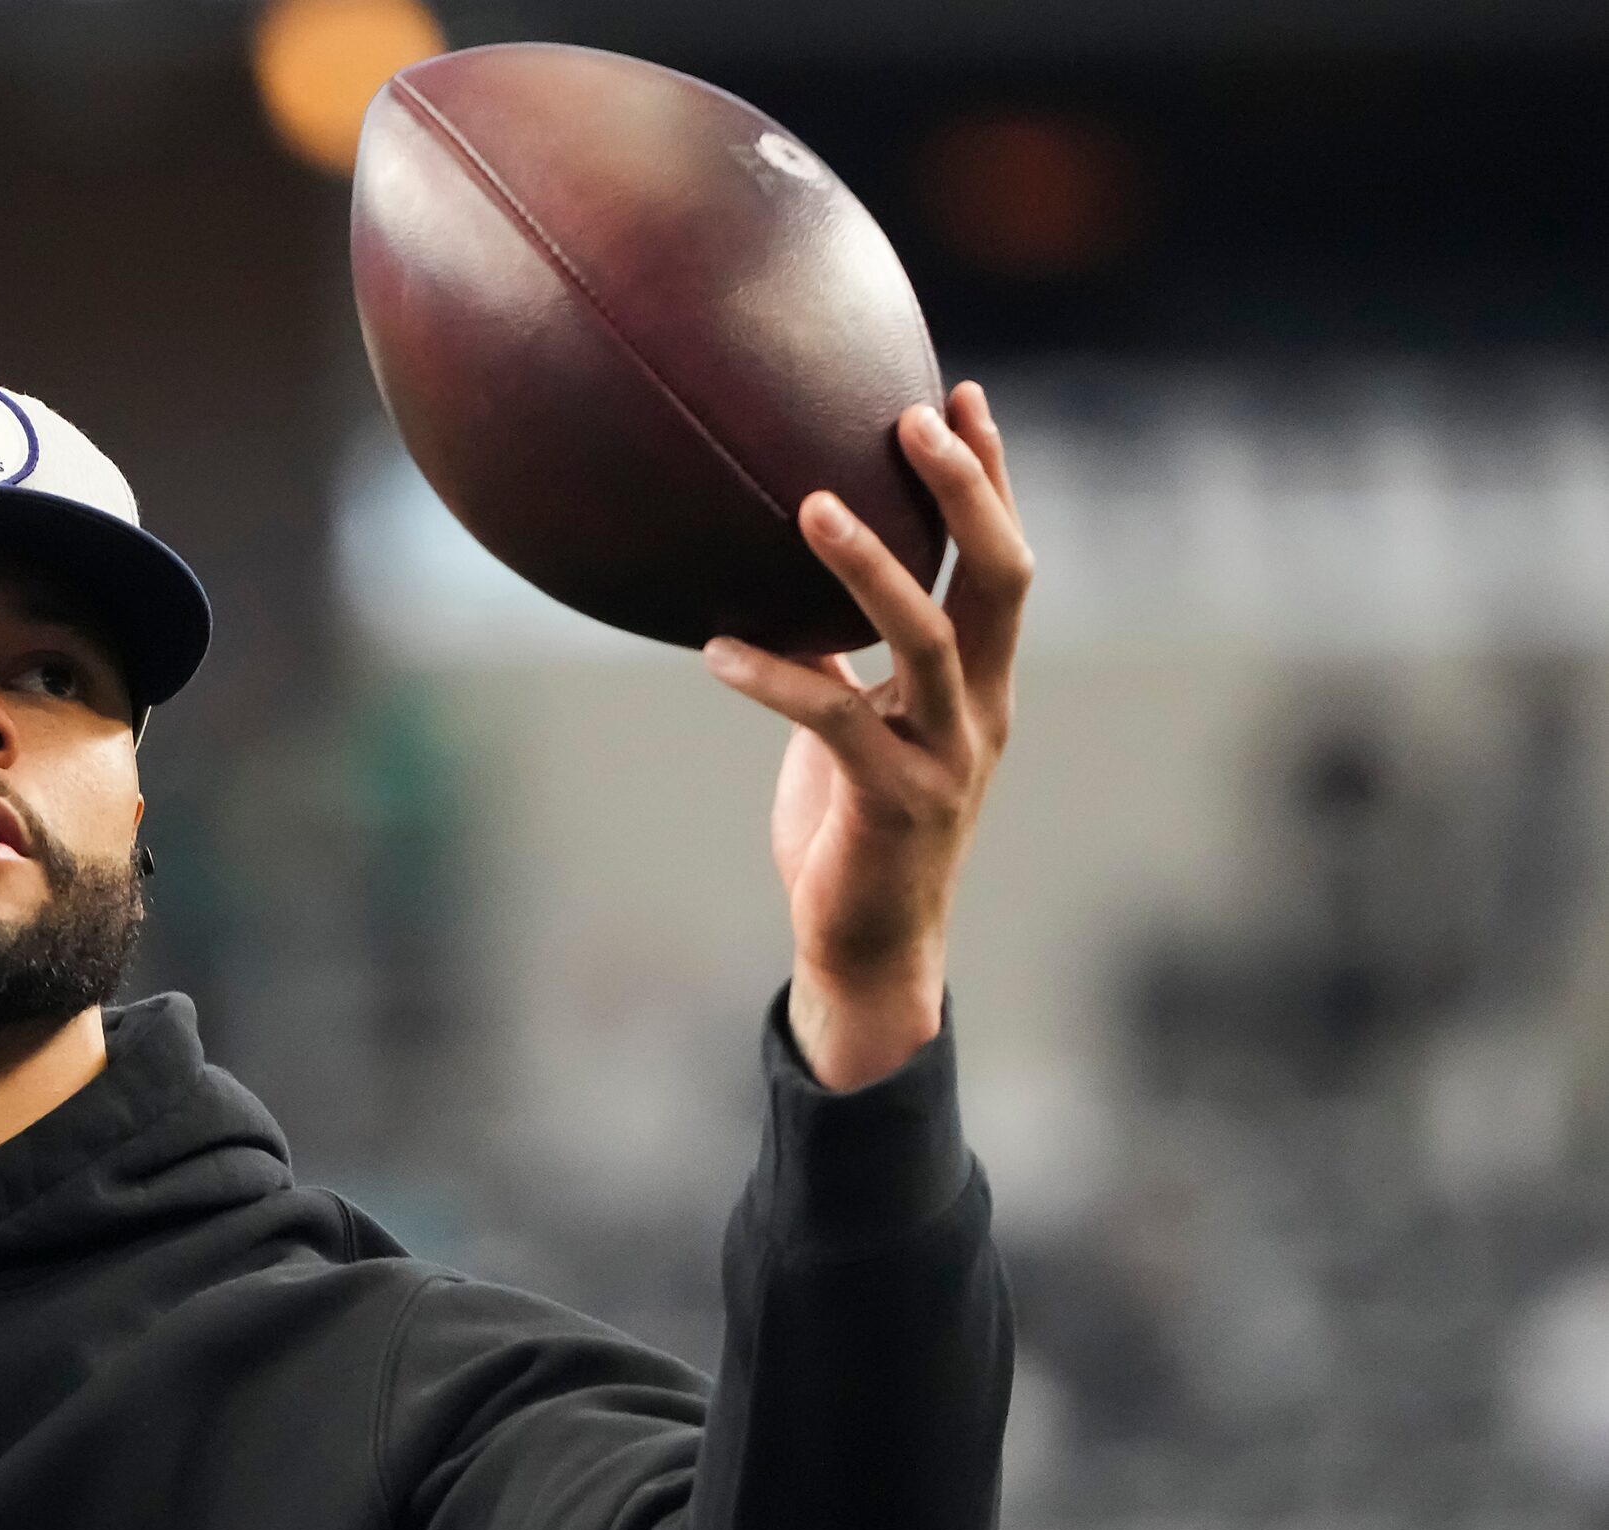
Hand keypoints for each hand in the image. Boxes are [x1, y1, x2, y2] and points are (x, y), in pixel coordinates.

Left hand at [700, 382, 1028, 1090]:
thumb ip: (841, 654)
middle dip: (965, 492)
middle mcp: (983, 710)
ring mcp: (949, 757)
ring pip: (928, 639)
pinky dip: (775, 677)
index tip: (961, 394)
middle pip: (1000, 578)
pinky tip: (715, 650)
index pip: (1001, 560)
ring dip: (872, 567)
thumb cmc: (851, 828)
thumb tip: (779, 577)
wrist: (869, 948)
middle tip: (911, 418)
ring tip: (810, 505)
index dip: (990, 478)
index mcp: (981, 684)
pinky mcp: (897, 802)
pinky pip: (834, 720)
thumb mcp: (856, 725)